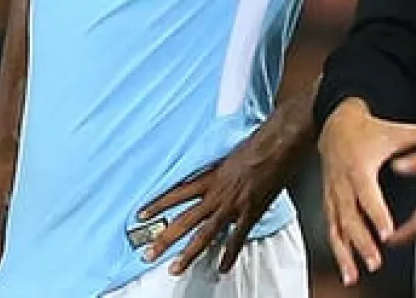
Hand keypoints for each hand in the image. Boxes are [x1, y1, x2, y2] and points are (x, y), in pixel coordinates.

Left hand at [135, 126, 299, 275]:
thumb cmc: (253, 146)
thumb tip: (204, 177)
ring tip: (175, 268)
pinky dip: (228, 255)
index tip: (141, 216)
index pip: (175, 194)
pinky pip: (235, 240)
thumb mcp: (224, 157)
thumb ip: (212, 171)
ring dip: (188, 254)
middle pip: (183, 221)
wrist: (275, 147)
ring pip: (204, 235)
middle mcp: (215, 195)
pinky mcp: (248, 214)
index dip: (157, 205)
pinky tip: (222, 267)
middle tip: (148, 254)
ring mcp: (231, 207)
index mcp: (207, 179)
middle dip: (163, 239)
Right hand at [319, 98, 415, 285]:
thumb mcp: (397, 131)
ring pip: (336, 227)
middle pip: (350, 216)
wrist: (335, 124)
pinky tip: (346, 267)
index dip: (376, 214)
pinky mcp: (329, 200)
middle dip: (362, 240)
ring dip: (344, 252)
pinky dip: (336, 249)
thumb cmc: (368, 130)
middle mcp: (344, 183)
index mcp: (360, 168)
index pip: (368, 195)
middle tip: (374, 260)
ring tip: (353, 274)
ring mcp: (334, 194)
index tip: (386, 232)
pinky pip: (331, 227)